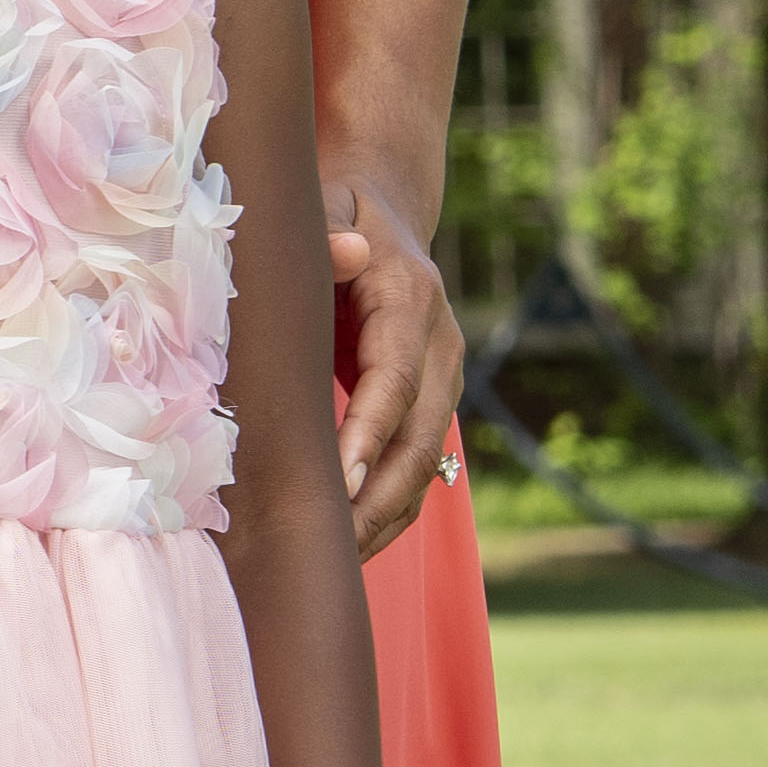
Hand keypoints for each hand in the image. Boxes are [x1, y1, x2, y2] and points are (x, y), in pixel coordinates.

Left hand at [324, 163, 460, 546]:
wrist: (382, 208)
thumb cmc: (333, 209)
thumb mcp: (325, 204)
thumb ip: (327, 230)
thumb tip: (343, 251)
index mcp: (411, 299)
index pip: (394, 378)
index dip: (371, 430)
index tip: (343, 479)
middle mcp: (440, 345)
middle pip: (419, 436)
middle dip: (378, 496)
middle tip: (330, 547)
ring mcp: (442, 378)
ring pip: (424, 463)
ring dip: (383, 516)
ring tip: (332, 562)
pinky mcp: (429, 403)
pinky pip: (416, 467)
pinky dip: (387, 509)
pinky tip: (349, 546)